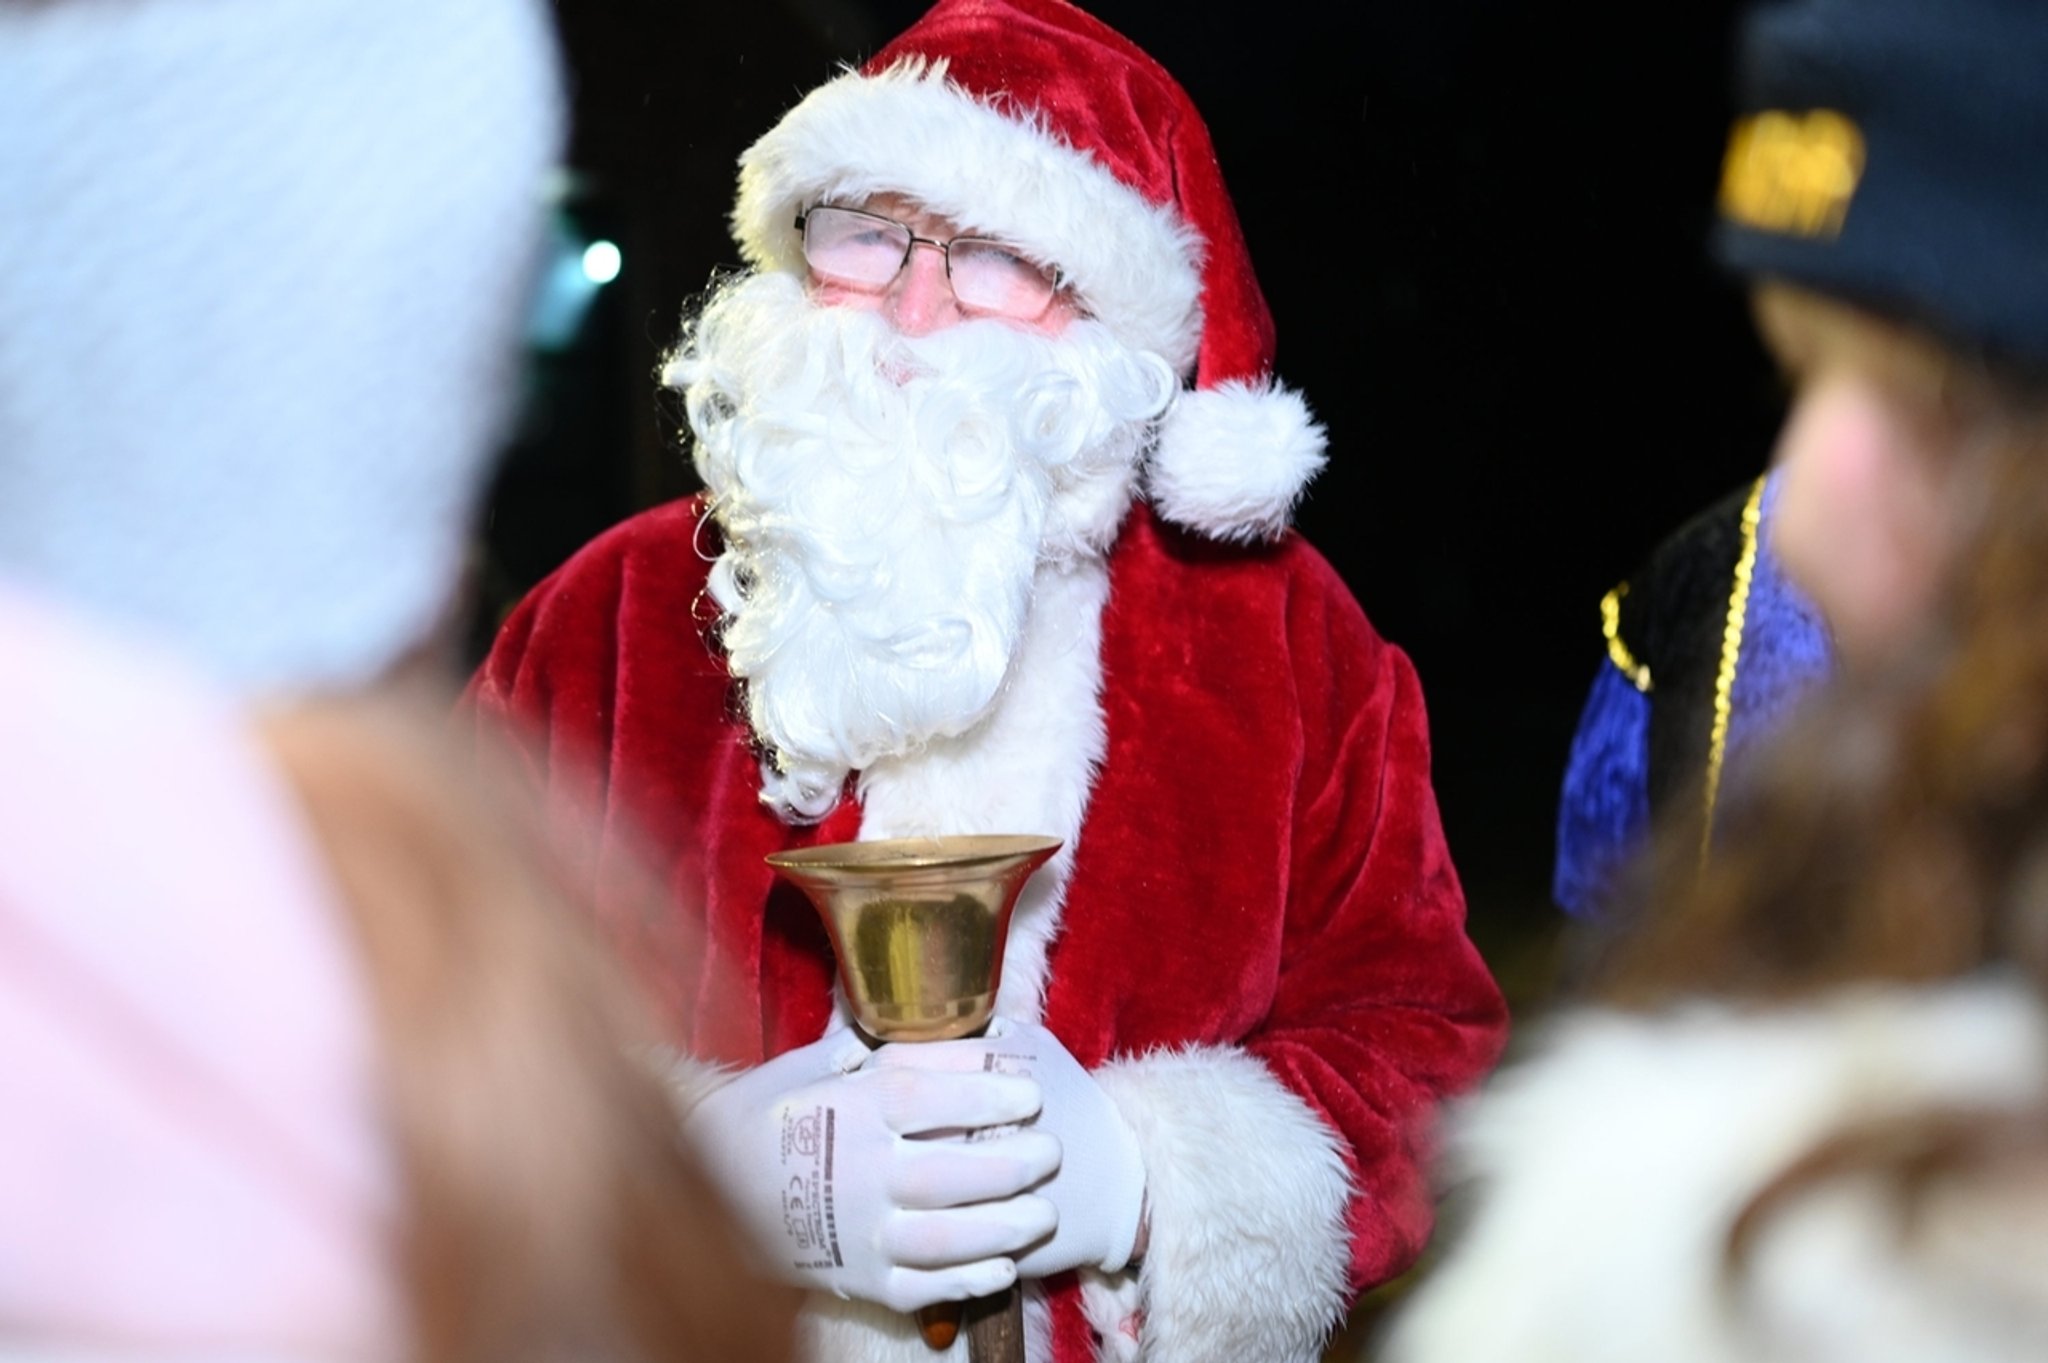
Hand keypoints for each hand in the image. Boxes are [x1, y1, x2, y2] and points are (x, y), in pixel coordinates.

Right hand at [682, 1028, 1061, 1312]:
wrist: (693, 1183)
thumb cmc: (758, 1115)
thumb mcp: (806, 1067)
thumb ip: (870, 1052)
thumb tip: (928, 1029)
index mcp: (851, 1111)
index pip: (932, 1099)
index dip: (988, 1095)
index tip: (1030, 1095)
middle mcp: (860, 1173)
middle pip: (954, 1172)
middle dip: (1014, 1164)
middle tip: (1050, 1153)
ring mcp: (857, 1232)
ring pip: (946, 1237)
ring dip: (1004, 1226)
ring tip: (1041, 1214)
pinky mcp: (854, 1277)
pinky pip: (920, 1286)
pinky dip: (965, 1282)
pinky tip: (1002, 1268)